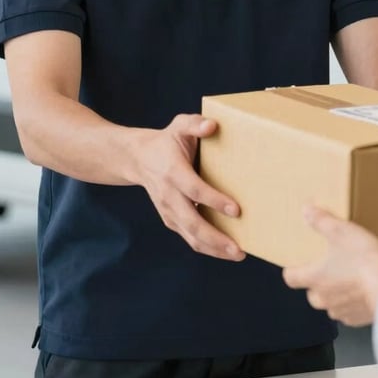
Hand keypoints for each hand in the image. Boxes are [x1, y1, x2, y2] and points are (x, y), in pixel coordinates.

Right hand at [137, 114, 244, 261]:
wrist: (138, 158)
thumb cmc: (167, 141)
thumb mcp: (179, 125)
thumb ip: (195, 123)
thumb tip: (212, 126)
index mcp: (173, 172)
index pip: (194, 190)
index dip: (214, 201)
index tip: (237, 210)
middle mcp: (168, 195)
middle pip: (192, 222)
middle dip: (215, 238)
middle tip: (239, 248)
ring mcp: (168, 210)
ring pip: (190, 235)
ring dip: (213, 248)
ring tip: (237, 254)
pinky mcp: (170, 219)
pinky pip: (188, 237)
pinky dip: (206, 247)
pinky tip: (225, 250)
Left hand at [283, 206, 377, 325]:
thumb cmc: (363, 261)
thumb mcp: (341, 231)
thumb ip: (321, 221)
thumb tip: (306, 211)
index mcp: (315, 277)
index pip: (291, 278)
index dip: (292, 270)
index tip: (298, 264)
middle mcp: (323, 298)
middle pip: (311, 292)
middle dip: (318, 282)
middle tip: (331, 267)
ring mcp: (340, 311)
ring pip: (330, 303)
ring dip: (336, 293)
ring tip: (351, 278)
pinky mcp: (357, 319)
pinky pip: (348, 312)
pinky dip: (352, 303)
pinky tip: (363, 290)